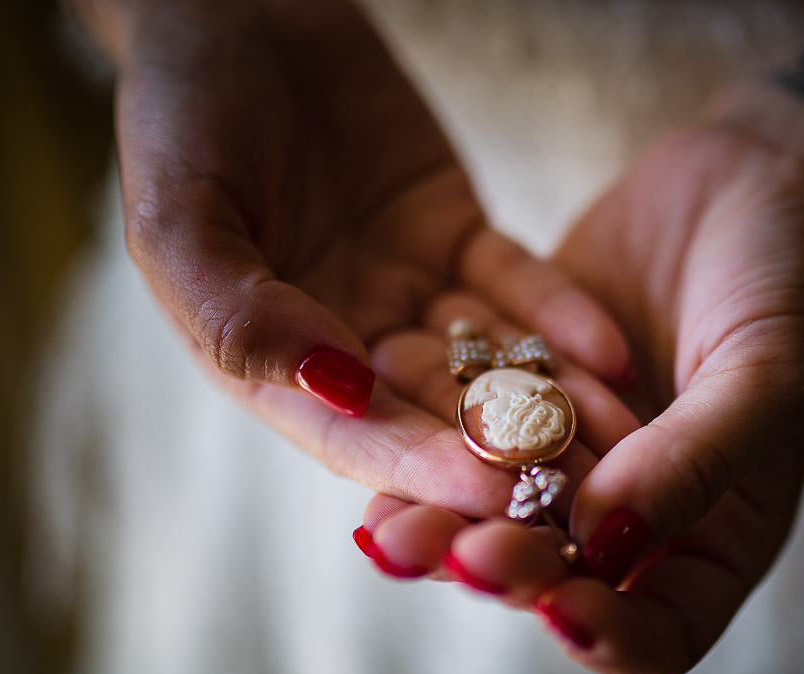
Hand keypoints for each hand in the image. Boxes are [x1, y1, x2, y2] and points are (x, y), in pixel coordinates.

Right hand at [87, 0, 628, 509]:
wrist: (235, 11)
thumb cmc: (180, 115)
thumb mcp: (178, 217)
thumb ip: (236, 313)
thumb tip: (334, 389)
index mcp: (271, 363)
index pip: (353, 435)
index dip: (422, 469)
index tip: (491, 495)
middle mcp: (345, 344)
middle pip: (434, 417)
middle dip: (505, 456)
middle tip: (583, 491)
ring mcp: (407, 293)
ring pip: (488, 364)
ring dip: (553, 403)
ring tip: (625, 438)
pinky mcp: (457, 240)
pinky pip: (517, 286)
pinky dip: (563, 316)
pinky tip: (613, 352)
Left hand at [361, 117, 803, 673]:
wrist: (758, 173)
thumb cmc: (798, 280)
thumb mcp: (769, 370)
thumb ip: (696, 461)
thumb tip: (603, 541)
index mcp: (716, 534)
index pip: (664, 629)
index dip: (615, 638)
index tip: (564, 614)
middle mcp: (638, 510)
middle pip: (566, 577)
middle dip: (508, 573)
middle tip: (458, 560)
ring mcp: (579, 453)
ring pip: (504, 511)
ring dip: (447, 524)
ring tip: (386, 534)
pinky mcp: (529, 391)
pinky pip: (474, 430)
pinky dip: (430, 443)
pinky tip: (373, 442)